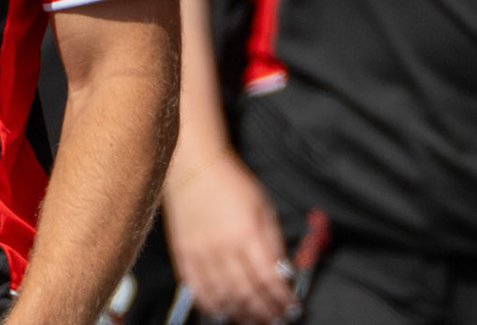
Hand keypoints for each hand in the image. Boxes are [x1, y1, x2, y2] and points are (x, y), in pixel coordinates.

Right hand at [163, 151, 297, 323]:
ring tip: (254, 320)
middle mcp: (223, 249)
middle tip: (276, 319)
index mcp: (246, 234)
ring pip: (223, 297)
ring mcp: (201, 254)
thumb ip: (273, 241)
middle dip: (265, 312)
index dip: (282, 299)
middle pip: (247, 294)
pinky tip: (223, 312)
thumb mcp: (263, 206)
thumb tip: (282, 272)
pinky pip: (197, 290)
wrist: (193, 167)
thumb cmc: (231, 182)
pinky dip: (211, 306)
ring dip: (242, 314)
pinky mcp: (184, 256)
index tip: (292, 307)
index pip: (268, 279)